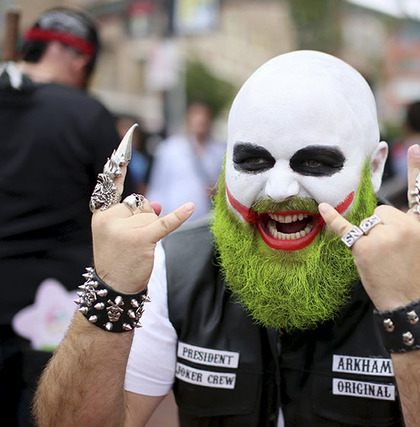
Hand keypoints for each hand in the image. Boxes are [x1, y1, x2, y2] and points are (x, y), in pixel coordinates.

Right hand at [91, 140, 193, 293]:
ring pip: (152, 213)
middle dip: (144, 218)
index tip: (129, 135)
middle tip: (131, 241)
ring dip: (151, 228)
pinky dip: (178, 216)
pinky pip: (165, 223)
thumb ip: (135, 213)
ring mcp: (125, 228)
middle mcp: (110, 217)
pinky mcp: (142, 239)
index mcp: (102, 213)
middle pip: (141, 202)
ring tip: (137, 247)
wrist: (113, 288)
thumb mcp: (120, 232)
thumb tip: (156, 203)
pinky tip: (189, 207)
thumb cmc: (118, 258)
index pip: (113, 183)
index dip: (121, 161)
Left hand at [319, 145, 419, 310]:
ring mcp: (383, 236)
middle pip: (380, 211)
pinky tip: (324, 207)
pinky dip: (333, 219)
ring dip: (367, 238)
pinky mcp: (364, 248)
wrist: (409, 303)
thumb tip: (380, 214)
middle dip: (380, 228)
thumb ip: (408, 224)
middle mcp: (404, 226)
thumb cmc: (414, 274)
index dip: (418, 168)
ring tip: (382, 260)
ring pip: (365, 222)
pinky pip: (345, 229)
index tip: (412, 147)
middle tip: (391, 253)